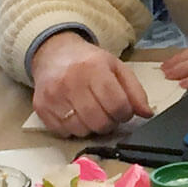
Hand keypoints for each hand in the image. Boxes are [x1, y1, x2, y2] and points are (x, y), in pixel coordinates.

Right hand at [30, 31, 152, 137]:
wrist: (54, 54)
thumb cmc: (90, 62)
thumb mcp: (117, 68)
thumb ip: (135, 91)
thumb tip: (147, 114)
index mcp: (95, 69)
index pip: (117, 104)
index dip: (126, 113)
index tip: (124, 110)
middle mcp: (71, 82)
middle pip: (100, 121)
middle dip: (110, 122)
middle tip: (109, 114)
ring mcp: (53, 96)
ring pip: (82, 130)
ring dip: (92, 127)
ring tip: (93, 113)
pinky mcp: (40, 108)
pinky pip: (63, 132)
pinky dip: (74, 129)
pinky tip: (76, 115)